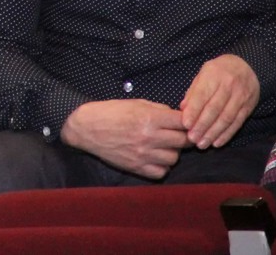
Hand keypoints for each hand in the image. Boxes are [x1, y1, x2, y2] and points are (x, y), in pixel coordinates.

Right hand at [61, 99, 188, 179]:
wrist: (86, 127)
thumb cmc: (110, 112)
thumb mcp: (136, 103)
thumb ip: (159, 110)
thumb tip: (177, 116)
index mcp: (149, 118)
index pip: (183, 122)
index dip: (189, 122)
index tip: (187, 123)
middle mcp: (149, 137)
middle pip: (184, 141)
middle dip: (184, 137)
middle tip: (178, 135)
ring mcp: (143, 154)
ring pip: (174, 158)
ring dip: (172, 152)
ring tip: (163, 146)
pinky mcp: (136, 167)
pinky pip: (161, 172)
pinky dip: (161, 166)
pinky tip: (155, 158)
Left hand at [180, 54, 258, 149]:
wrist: (247, 67)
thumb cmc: (218, 71)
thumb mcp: (203, 74)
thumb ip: (193, 92)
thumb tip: (183, 109)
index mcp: (213, 75)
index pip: (202, 95)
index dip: (194, 111)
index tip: (185, 124)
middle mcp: (228, 86)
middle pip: (214, 109)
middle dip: (202, 126)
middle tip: (191, 139)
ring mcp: (240, 97)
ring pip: (226, 118)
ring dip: (213, 133)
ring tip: (202, 144)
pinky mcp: (248, 107)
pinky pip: (237, 123)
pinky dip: (227, 134)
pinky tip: (217, 142)